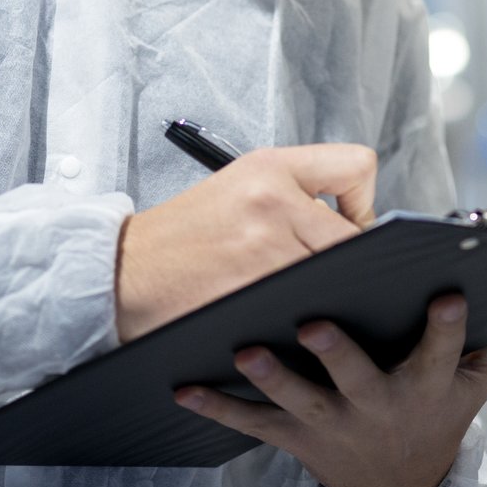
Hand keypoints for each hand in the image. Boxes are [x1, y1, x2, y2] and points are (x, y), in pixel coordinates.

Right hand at [115, 144, 376, 339]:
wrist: (122, 272)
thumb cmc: (183, 236)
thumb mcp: (237, 187)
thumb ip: (295, 195)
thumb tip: (357, 227)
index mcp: (270, 167)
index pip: (356, 167)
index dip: (363, 204)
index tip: (346, 226)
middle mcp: (273, 199)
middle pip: (354, 237)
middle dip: (349, 263)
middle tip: (327, 277)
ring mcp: (265, 247)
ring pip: (337, 277)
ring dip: (329, 295)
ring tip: (302, 299)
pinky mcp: (254, 292)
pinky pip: (307, 309)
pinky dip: (303, 319)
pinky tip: (282, 318)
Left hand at [172, 294, 486, 486]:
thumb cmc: (435, 415)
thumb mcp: (473, 388)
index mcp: (424, 388)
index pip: (441, 352)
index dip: (447, 326)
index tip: (447, 293)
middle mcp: (376, 407)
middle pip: (357, 378)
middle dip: (336, 352)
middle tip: (313, 323)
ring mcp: (332, 425)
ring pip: (298, 402)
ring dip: (271, 378)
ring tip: (244, 351)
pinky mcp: (295, 439)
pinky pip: (252, 424)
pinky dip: (217, 407)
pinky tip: (183, 387)